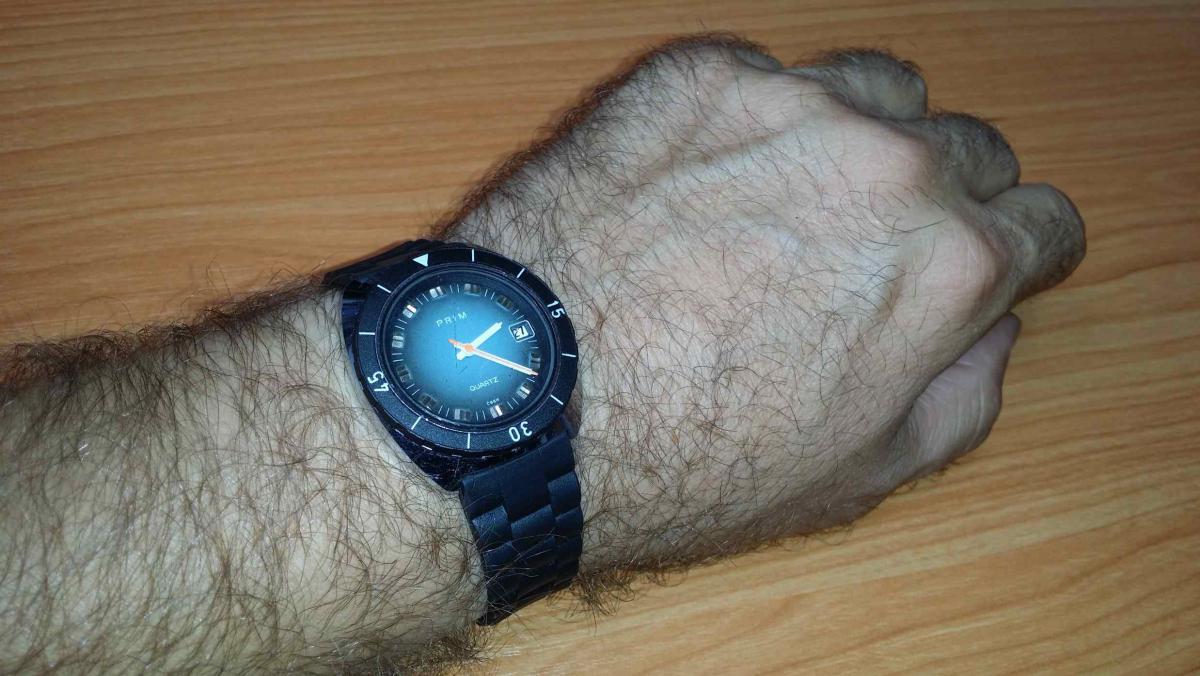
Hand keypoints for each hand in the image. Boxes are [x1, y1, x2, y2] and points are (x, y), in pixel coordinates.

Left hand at [450, 37, 1084, 567]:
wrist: (519, 403)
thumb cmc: (682, 461)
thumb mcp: (863, 476)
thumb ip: (964, 393)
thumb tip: (990, 328)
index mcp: (948, 263)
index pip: (1047, 220)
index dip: (1020, 253)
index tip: (986, 264)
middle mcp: (886, 162)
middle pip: (971, 147)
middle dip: (945, 198)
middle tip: (871, 250)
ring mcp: (787, 103)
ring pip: (881, 89)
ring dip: (863, 139)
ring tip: (793, 203)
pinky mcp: (695, 75)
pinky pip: (766, 74)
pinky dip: (754, 122)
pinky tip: (699, 186)